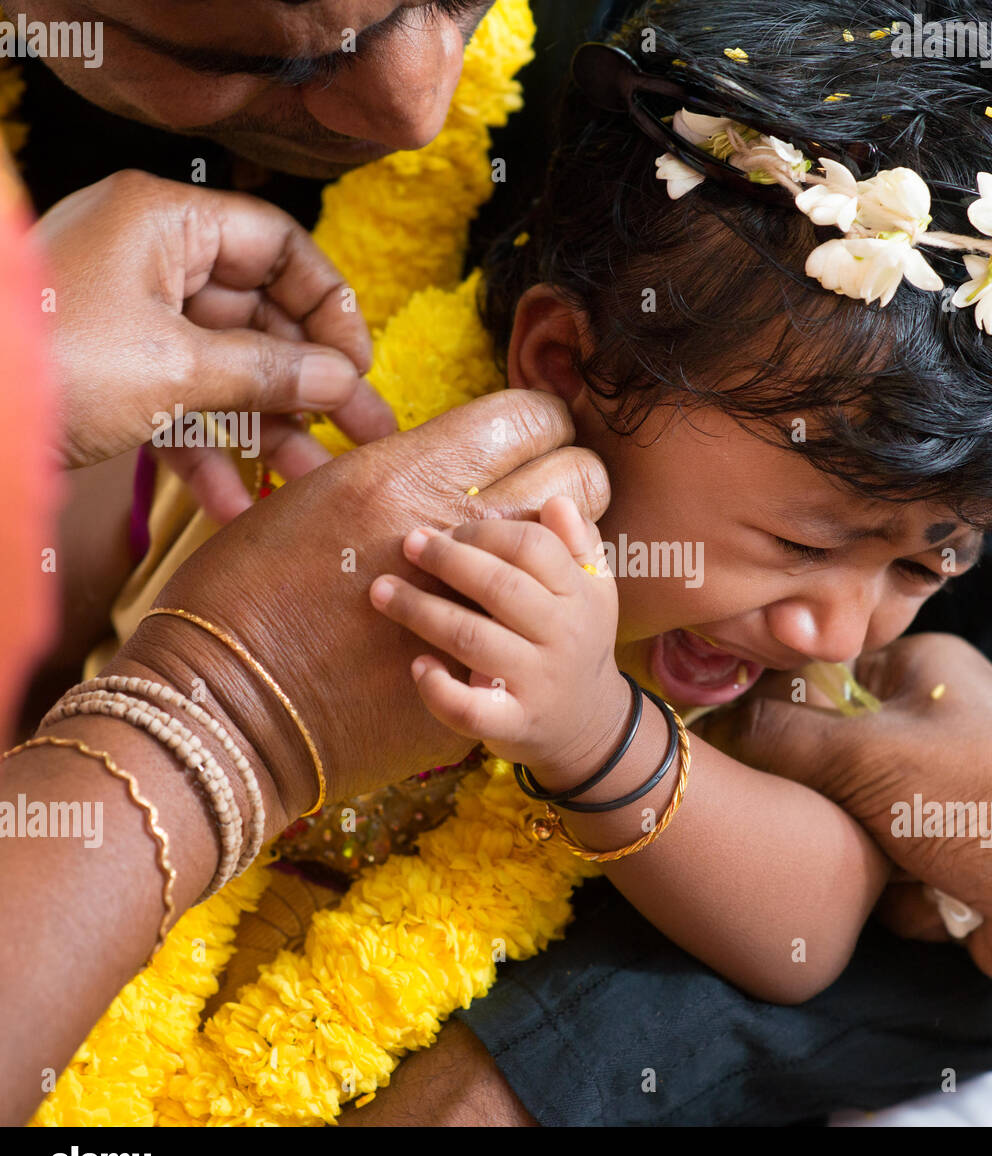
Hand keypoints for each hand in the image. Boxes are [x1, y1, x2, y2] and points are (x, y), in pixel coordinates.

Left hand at [34, 170, 395, 519]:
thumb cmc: (50, 363)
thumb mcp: (175, 367)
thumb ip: (270, 371)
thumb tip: (344, 379)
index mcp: (165, 224)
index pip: (279, 246)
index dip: (330, 304)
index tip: (359, 364)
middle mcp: (150, 263)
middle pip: (259, 316)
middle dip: (313, 382)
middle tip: (368, 431)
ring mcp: (129, 323)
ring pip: (225, 370)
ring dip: (270, 428)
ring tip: (315, 479)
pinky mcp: (110, 378)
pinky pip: (179, 408)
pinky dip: (208, 452)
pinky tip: (235, 503)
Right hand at [111, 391, 610, 837]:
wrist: (225, 709)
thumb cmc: (243, 593)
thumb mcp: (306, 503)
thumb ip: (385, 475)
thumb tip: (431, 459)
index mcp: (407, 476)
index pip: (528, 418)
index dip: (542, 423)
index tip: (536, 436)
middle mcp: (456, 535)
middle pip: (575, 478)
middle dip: (574, 480)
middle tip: (548, 499)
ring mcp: (480, 610)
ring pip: (572, 559)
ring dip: (562, 554)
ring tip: (535, 562)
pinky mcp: (485, 676)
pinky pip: (537, 633)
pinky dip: (531, 623)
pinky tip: (509, 624)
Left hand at [370, 496, 625, 776]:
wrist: (589, 726)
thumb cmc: (577, 642)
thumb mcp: (594, 591)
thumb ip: (576, 544)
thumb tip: (555, 501)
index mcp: (580, 595)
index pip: (534, 547)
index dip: (485, 532)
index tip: (448, 529)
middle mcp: (563, 637)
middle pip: (501, 586)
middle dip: (447, 559)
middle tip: (408, 543)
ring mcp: (538, 683)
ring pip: (474, 640)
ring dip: (421, 611)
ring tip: (382, 591)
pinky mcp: (514, 724)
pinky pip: (469, 708)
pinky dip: (437, 687)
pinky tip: (416, 664)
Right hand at [697, 633, 991, 989]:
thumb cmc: (979, 794)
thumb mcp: (859, 752)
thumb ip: (774, 736)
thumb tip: (708, 726)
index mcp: (916, 670)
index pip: (815, 678)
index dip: (772, 712)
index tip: (730, 744)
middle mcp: (930, 726)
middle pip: (827, 759)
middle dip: (819, 799)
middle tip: (801, 815)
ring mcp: (943, 798)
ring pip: (852, 825)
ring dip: (859, 854)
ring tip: (882, 861)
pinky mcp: (952, 862)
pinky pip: (886, 878)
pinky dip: (896, 895)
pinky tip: (924, 896)